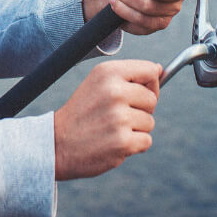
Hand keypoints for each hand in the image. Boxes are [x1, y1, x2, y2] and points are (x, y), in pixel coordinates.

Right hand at [53, 60, 160, 179]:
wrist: (56, 144)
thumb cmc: (82, 113)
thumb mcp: (97, 83)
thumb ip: (127, 76)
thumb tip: (160, 70)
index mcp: (108, 72)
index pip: (151, 70)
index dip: (150, 84)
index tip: (139, 93)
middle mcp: (115, 91)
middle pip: (152, 99)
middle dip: (141, 110)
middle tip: (116, 116)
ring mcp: (119, 117)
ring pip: (150, 122)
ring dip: (136, 129)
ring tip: (111, 130)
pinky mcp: (123, 141)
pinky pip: (146, 141)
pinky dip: (134, 145)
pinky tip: (113, 143)